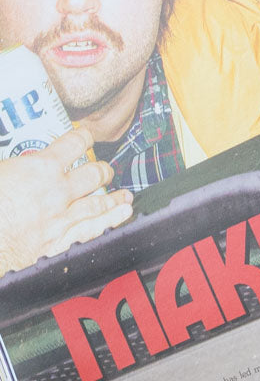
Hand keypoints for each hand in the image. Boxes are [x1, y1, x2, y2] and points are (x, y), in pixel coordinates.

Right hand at [0, 128, 131, 276]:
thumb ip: (15, 164)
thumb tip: (16, 161)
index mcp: (39, 168)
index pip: (74, 143)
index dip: (84, 137)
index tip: (87, 137)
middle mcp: (56, 192)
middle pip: (93, 174)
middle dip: (102, 170)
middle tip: (105, 170)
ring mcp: (61, 218)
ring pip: (98, 203)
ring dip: (114, 198)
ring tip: (123, 195)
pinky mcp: (59, 243)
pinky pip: (92, 230)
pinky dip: (110, 221)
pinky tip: (121, 216)